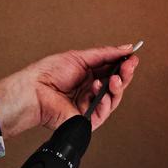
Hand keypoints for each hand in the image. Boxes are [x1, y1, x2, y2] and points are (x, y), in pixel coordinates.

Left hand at [0, 45, 139, 139]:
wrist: (35, 90)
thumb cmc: (48, 74)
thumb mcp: (80, 57)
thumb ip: (105, 54)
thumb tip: (125, 48)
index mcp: (88, 74)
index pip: (112, 69)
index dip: (123, 63)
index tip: (132, 56)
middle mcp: (90, 89)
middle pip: (116, 83)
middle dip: (125, 73)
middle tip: (130, 65)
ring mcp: (90, 104)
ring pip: (114, 97)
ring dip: (118, 86)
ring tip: (115, 78)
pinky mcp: (88, 119)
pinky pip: (105, 111)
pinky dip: (106, 99)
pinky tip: (99, 89)